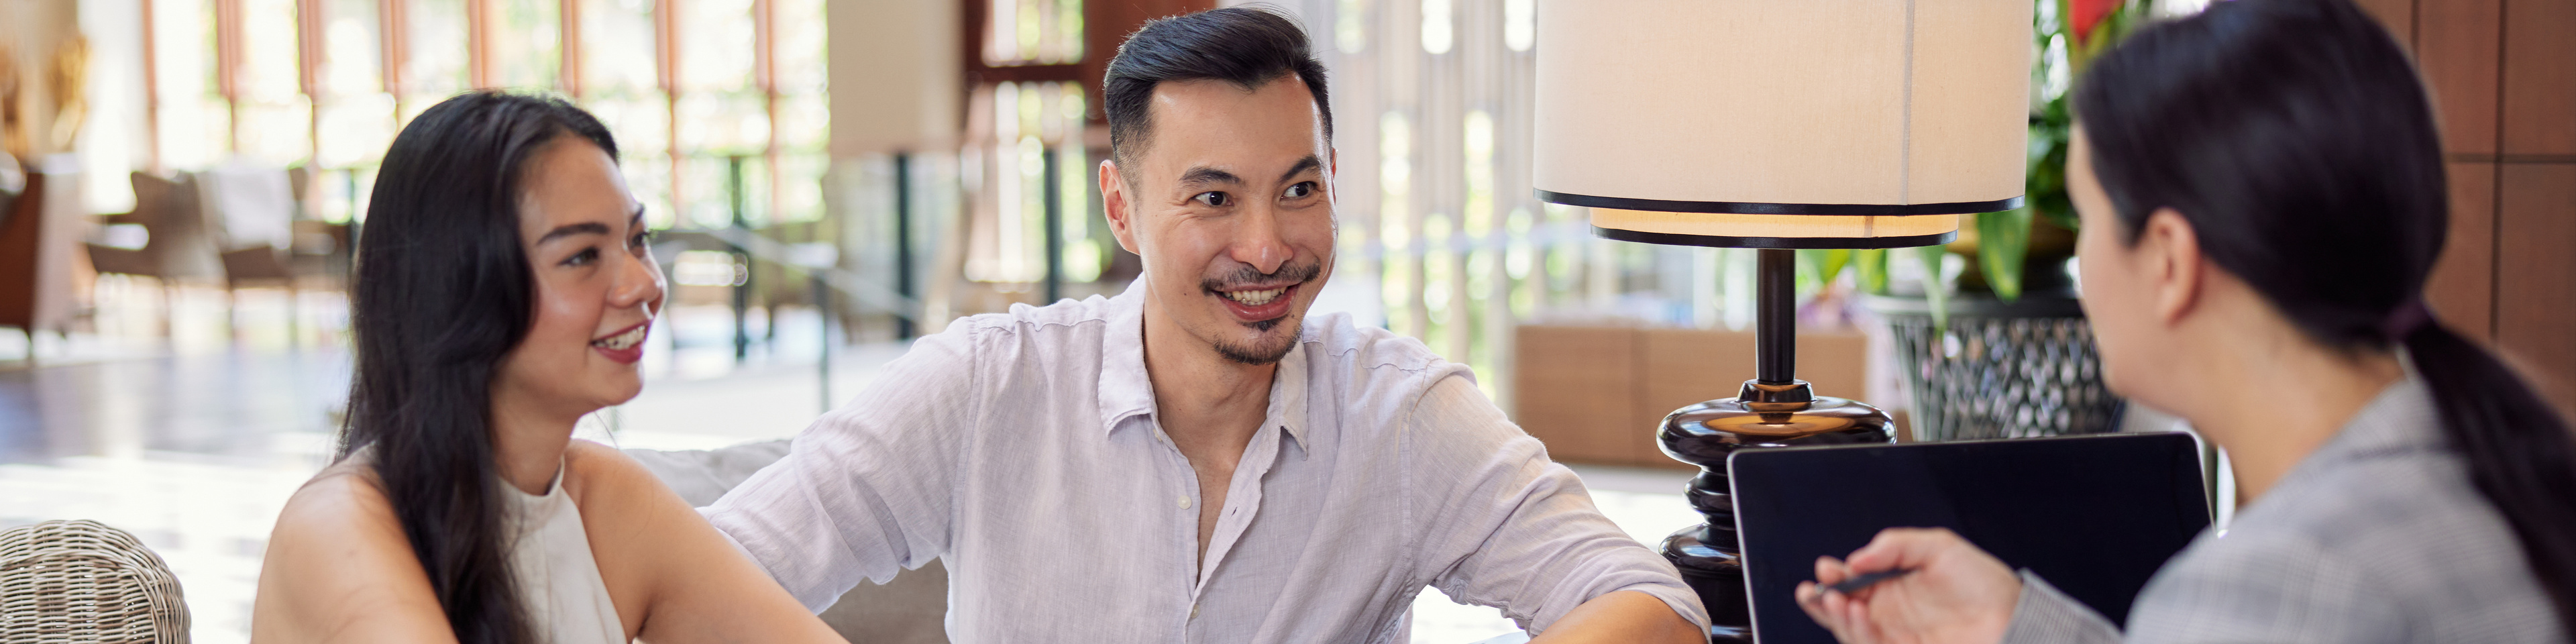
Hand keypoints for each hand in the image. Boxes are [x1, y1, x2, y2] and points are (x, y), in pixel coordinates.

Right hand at [1793, 528, 2020, 643]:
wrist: (2014, 620)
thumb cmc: (1985, 585)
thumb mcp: (1940, 547)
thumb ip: (1896, 544)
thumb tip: (1857, 558)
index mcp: (1892, 584)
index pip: (1851, 582)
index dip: (1833, 576)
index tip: (1826, 568)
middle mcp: (1889, 613)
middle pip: (1841, 610)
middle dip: (1821, 600)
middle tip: (1817, 589)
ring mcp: (1895, 636)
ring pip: (1850, 632)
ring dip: (1836, 617)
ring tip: (1836, 599)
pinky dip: (1857, 633)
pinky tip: (1858, 615)